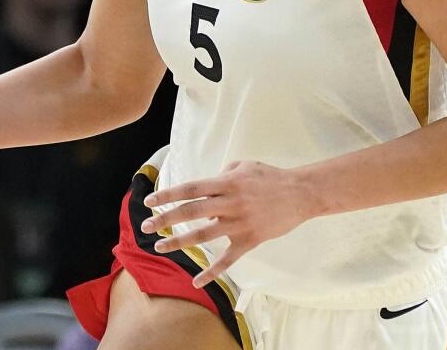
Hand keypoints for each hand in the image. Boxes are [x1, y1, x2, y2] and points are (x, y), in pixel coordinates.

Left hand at [139, 160, 313, 287]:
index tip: (149, 202)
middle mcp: (230, 202)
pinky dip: (211, 272)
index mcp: (226, 182)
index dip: (168, 195)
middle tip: (145, 227)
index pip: (190, 189)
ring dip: (179, 242)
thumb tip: (205, 193)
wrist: (301, 193)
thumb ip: (222, 174)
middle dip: (166, 220)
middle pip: (191, 212)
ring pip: (203, 235)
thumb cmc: (270, 177)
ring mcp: (240, 223)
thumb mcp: (244, 165)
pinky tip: (196, 281)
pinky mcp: (250, 240)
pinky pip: (227, 259)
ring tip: (159, 247)